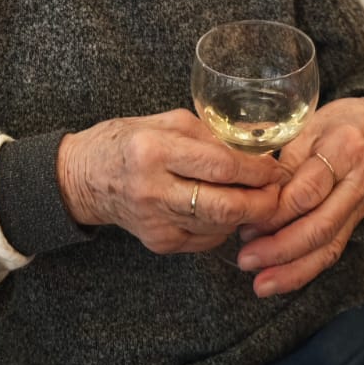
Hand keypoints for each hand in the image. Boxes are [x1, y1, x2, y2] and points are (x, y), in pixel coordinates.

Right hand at [56, 110, 284, 254]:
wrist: (84, 178)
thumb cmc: (127, 141)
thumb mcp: (165, 122)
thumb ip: (208, 135)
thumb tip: (254, 149)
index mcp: (155, 150)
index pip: (219, 166)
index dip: (256, 171)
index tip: (276, 168)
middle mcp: (154, 189)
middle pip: (224, 207)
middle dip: (262, 202)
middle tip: (279, 192)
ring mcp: (155, 222)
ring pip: (219, 227)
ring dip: (247, 216)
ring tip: (259, 199)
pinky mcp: (159, 243)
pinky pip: (206, 239)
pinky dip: (224, 226)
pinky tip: (227, 210)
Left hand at [234, 98, 363, 296]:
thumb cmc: (338, 122)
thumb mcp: (308, 127)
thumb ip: (284, 162)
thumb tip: (255, 197)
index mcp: (345, 149)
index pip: (308, 190)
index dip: (276, 211)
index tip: (246, 220)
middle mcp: (358, 183)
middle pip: (321, 226)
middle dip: (281, 248)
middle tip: (246, 259)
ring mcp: (361, 207)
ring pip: (329, 246)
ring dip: (293, 270)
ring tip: (260, 284)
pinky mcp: (358, 222)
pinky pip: (333, 250)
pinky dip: (305, 269)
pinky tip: (280, 279)